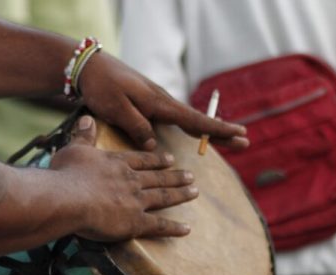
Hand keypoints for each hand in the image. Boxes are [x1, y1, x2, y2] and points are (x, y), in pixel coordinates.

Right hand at [50, 116, 197, 241]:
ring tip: (194, 192)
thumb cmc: (67, 174)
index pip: (141, 160)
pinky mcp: (135, 222)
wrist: (69, 198)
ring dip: (180, 194)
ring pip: (163, 197)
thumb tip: (88, 118)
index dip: (156, 160)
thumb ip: (84, 136)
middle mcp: (131, 180)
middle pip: (157, 178)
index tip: (169, 159)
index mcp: (117, 163)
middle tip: (190, 175)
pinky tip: (186, 229)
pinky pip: (159, 226)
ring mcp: (136, 201)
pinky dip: (173, 228)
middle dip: (175, 176)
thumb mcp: (74, 149)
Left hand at [78, 52, 249, 150]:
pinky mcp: (149, 104)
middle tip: (245, 141)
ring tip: (229, 140)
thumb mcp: (116, 108)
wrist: (91, 68)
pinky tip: (197, 131)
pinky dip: (192, 125)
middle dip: (221, 131)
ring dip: (209, 130)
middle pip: (197, 120)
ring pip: (189, 119)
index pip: (194, 119)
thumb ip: (136, 126)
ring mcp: (157, 103)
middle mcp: (162, 102)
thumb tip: (153, 145)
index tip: (239, 134)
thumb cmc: (102, 87)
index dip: (216, 129)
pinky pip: (177, 118)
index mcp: (158, 103)